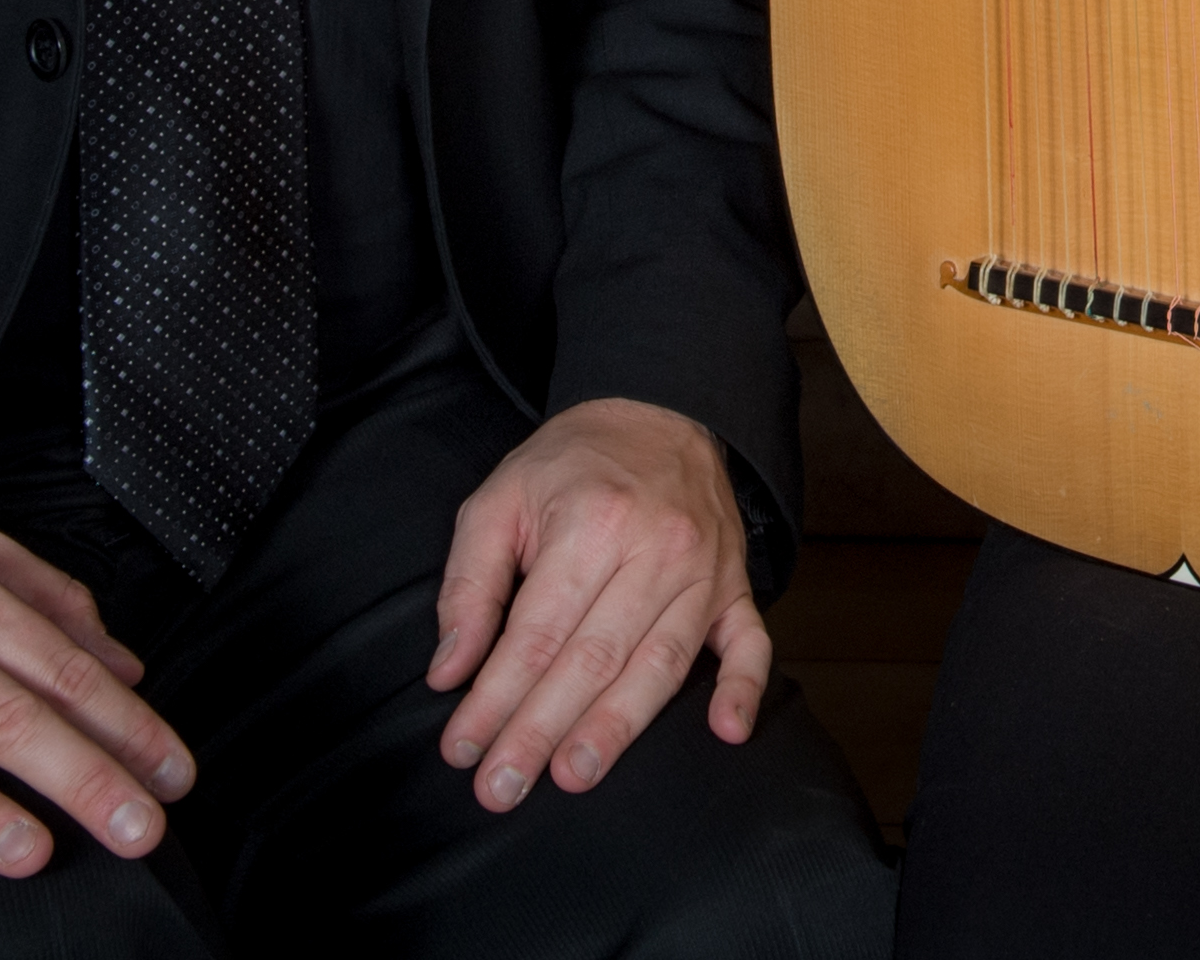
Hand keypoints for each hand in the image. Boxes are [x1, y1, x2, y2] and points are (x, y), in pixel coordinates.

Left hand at [428, 396, 769, 811]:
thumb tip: (448, 671)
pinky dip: (743, 688)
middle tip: (502, 789)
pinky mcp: (736, 585)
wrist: (660, 411)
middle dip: (541, 730)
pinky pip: (750, 641)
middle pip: (593, 658)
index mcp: (592, 522)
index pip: (538, 632)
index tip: (463, 748)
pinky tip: (726, 733)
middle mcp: (656, 548)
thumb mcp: (498, 500)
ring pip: (661, 663)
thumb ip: (470, 585)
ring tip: (575, 776)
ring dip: (618, 727)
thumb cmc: (571, 465)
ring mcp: (705, 570)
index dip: (496, 696)